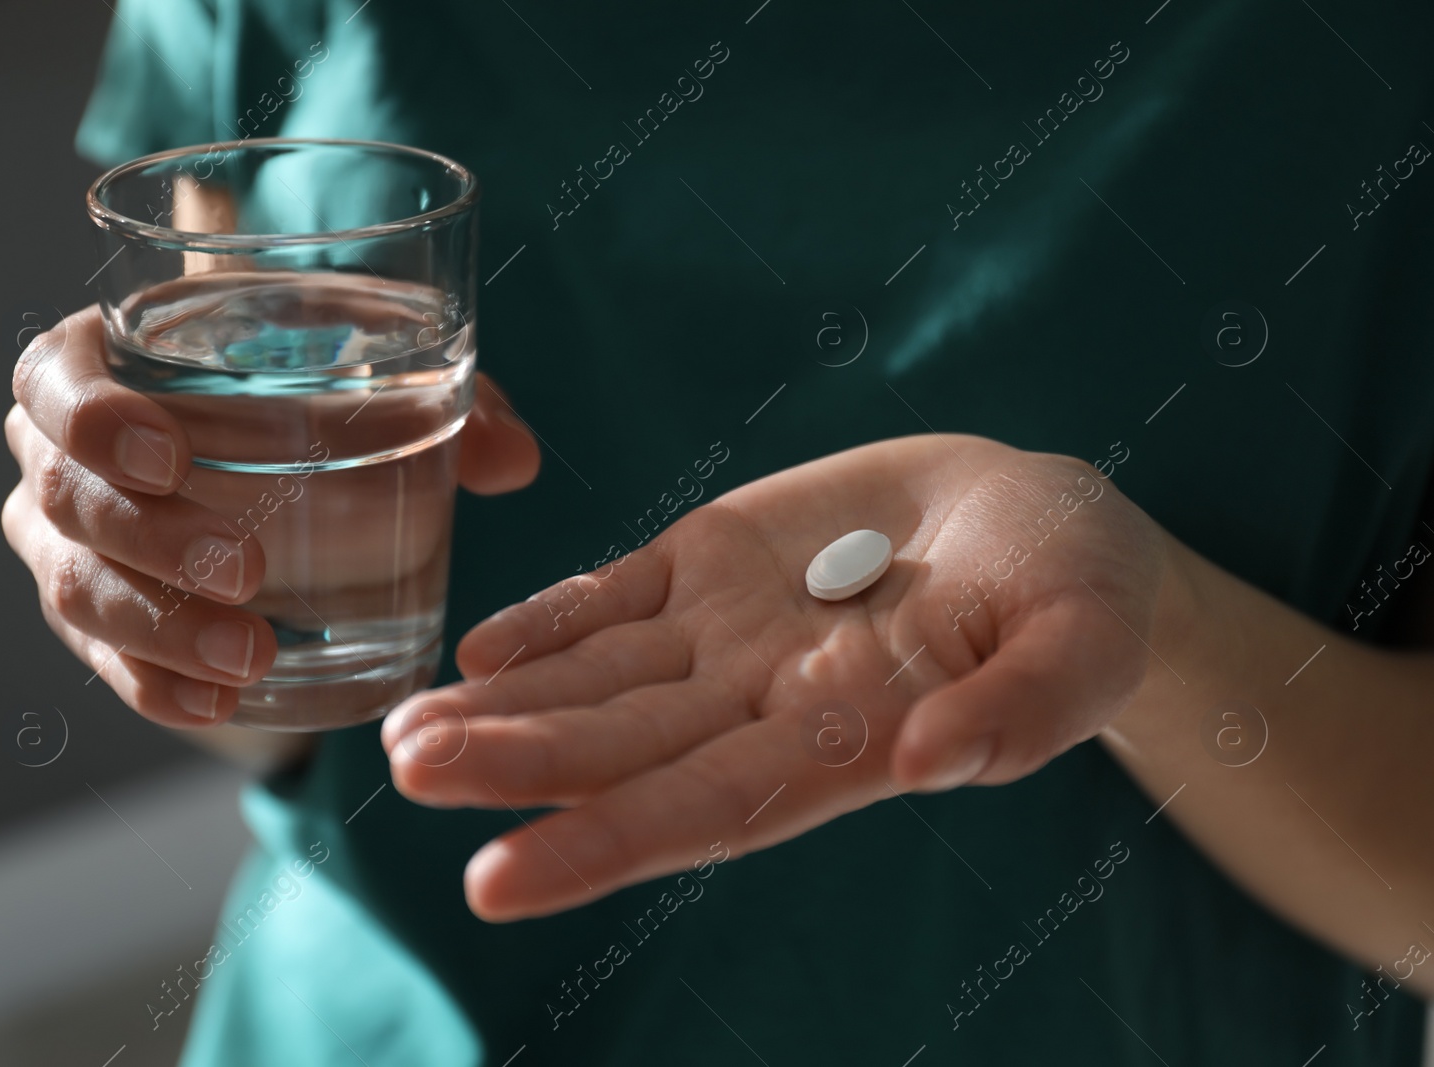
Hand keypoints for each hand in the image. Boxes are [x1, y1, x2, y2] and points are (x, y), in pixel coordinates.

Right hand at [2, 305, 538, 726]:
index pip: (54, 381)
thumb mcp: (386, 380)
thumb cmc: (319, 394)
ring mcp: (71, 546)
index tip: (172, 457)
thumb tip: (514, 460)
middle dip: (150, 540)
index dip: (95, 419)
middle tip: (247, 571)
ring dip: (161, 628)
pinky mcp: (101, 622)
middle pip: (61, 498)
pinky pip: (108, 661)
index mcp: (107, 364)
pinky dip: (158, 686)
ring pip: (77, 590)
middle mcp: (63, 456)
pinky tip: (218, 702)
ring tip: (253, 655)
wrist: (280, 466)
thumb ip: (454, 403)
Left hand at [381, 435, 1167, 919]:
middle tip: (407, 770)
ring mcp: (728, 631)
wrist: (1038, 516)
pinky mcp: (714, 559)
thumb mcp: (1084, 645)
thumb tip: (925, 766)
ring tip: (403, 728)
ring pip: (597, 677)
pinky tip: (479, 644)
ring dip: (505, 703)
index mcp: (844, 743)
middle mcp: (764, 703)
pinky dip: (550, 618)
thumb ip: (1018, 710)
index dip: (601, 844)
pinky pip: (616, 594)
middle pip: (621, 747)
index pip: (705, 811)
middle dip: (516, 763)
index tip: (495, 879)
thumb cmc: (1081, 593)